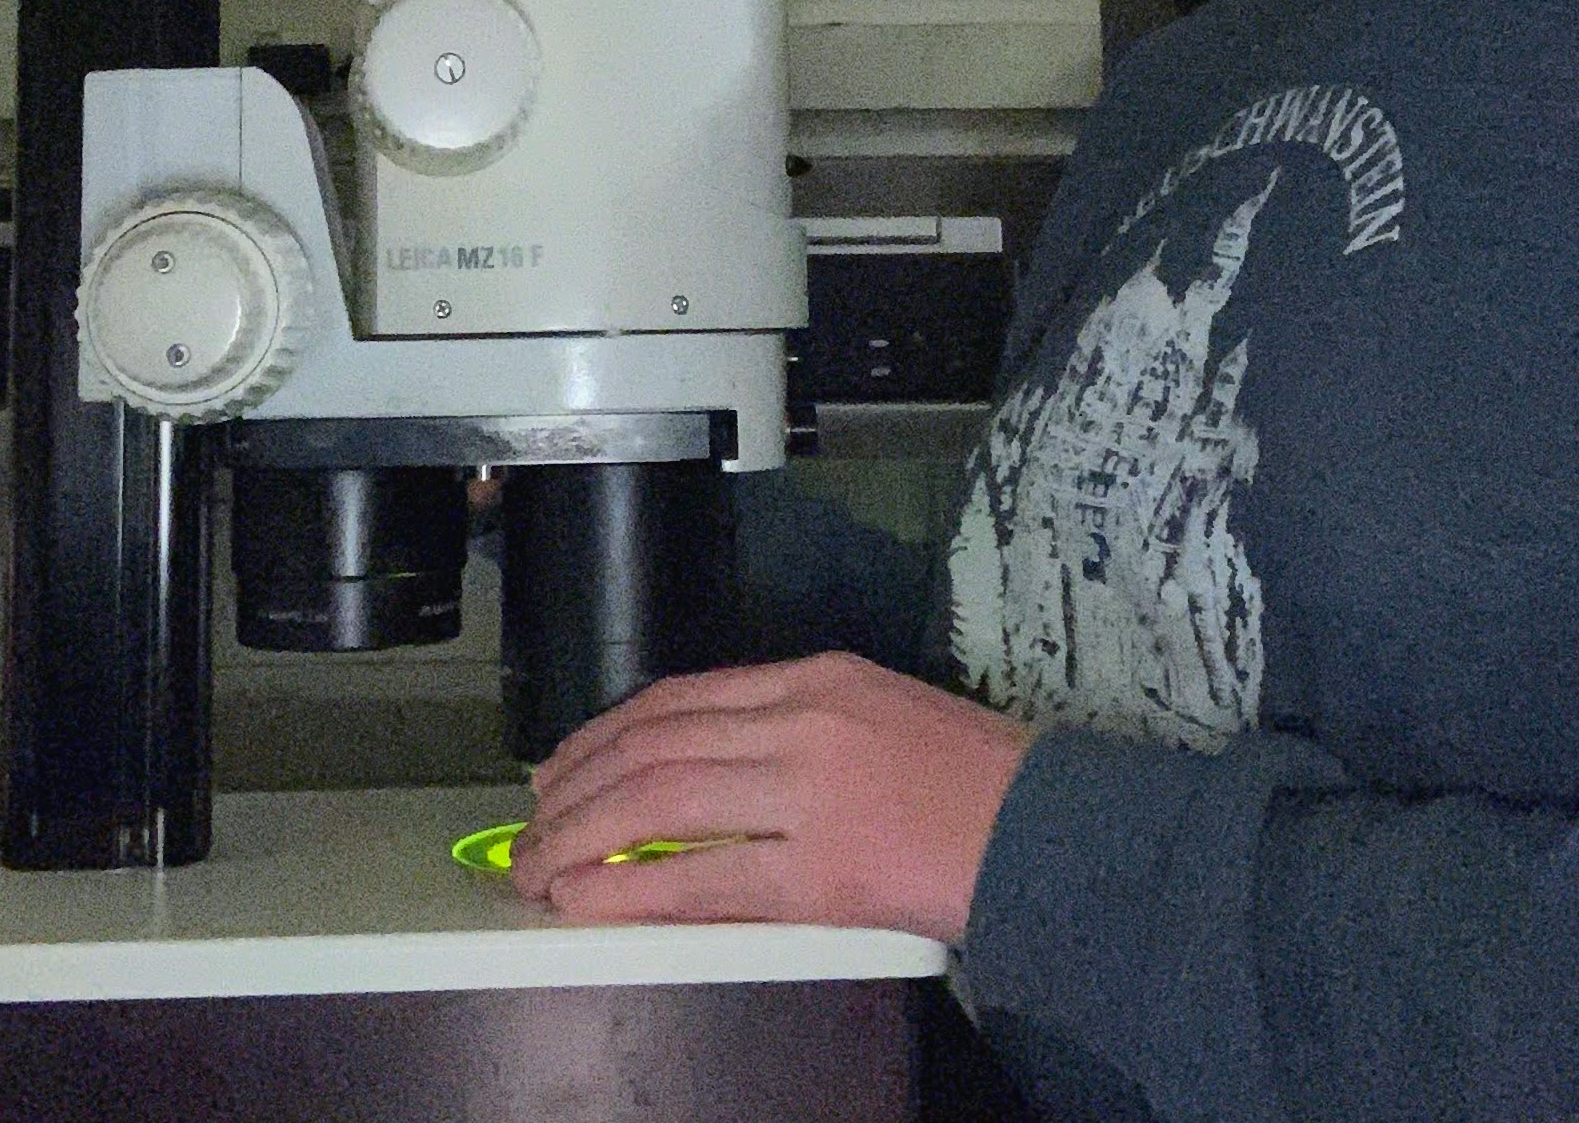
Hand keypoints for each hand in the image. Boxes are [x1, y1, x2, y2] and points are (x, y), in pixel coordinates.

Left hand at [509, 651, 1035, 942]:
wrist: (1046, 828)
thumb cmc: (972, 778)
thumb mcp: (878, 710)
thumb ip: (794, 725)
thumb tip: (705, 762)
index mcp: (816, 678)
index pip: (681, 696)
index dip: (606, 732)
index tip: (564, 763)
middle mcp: (803, 721)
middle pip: (655, 744)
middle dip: (576, 786)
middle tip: (531, 822)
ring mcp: (810, 794)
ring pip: (661, 801)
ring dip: (583, 836)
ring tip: (539, 867)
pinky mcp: (822, 871)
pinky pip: (703, 879)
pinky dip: (633, 890)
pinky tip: (590, 900)